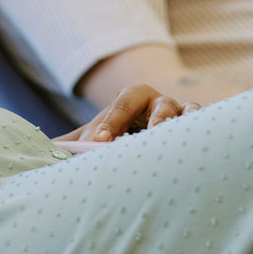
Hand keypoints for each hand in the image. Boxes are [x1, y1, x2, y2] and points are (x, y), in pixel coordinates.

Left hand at [54, 84, 199, 143]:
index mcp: (132, 101)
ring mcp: (183, 117)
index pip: (121, 104)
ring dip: (179, 123)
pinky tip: (200, 147)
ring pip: (186, 112)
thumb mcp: (97, 139)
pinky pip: (207, 128)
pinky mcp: (201, 132)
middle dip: (148, 118)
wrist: (151, 152)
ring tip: (170, 138)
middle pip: (156, 102)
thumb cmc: (118, 141)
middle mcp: (159, 104)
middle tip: (140, 136)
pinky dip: (205, 132)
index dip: (111, 121)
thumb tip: (45, 150)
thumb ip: (74, 144)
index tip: (99, 142)